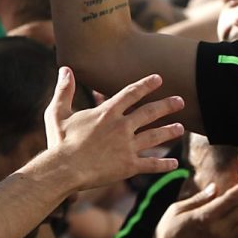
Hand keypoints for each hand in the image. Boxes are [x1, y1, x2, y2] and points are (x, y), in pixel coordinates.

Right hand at [42, 68, 183, 189]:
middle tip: (180, 101)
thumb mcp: (57, 113)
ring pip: (155, 136)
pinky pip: (151, 164)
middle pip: (150, 112)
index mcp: (107, 112)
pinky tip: (174, 163)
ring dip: (169, 131)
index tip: (159, 79)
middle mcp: (122, 126)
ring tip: (181, 128)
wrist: (64, 169)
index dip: (146, 85)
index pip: (131, 93)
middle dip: (167, 105)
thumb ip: (64, 91)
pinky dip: (163, 164)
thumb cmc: (60, 142)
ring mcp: (127, 147)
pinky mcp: (129, 166)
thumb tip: (64, 68)